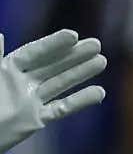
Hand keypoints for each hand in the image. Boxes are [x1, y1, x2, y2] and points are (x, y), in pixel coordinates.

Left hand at [0, 31, 107, 153]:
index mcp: (7, 68)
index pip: (34, 52)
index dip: (53, 44)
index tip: (74, 35)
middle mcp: (23, 81)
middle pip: (52, 65)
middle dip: (74, 55)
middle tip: (96, 44)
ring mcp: (32, 100)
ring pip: (61, 83)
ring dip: (81, 72)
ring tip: (102, 61)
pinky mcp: (38, 119)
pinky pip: (62, 108)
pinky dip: (81, 101)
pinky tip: (99, 92)